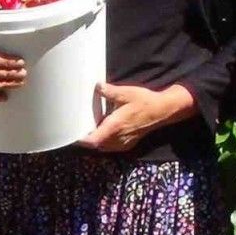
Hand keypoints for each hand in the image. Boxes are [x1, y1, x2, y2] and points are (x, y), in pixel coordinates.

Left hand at [77, 83, 196, 152]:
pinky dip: (106, 142)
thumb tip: (98, 86)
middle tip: (80, 128)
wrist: (162, 111)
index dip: (81, 140)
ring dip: (97, 140)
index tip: (73, 135)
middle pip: (96, 145)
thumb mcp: (126, 93)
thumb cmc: (144, 101)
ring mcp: (124, 142)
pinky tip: (106, 131)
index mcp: (114, 127)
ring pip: (104, 147)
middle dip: (88, 139)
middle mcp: (117, 138)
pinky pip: (112, 147)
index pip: (92, 140)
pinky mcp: (129, 144)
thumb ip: (109, 91)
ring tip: (92, 129)